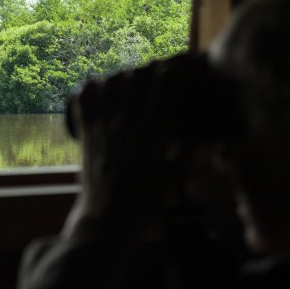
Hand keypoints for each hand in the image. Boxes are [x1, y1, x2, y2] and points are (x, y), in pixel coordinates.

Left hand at [62, 55, 207, 239]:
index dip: (173, 74)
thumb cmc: (146, 204)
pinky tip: (96, 87)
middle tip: (153, 70)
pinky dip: (89, 91)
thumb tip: (206, 139)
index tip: (178, 68)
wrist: (107, 220)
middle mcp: (128, 125)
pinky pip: (83, 103)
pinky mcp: (86, 135)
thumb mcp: (175, 179)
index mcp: (154, 134)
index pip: (166, 91)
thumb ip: (191, 156)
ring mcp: (104, 128)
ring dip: (119, 78)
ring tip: (126, 79)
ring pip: (109, 85)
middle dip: (147, 71)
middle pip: (137, 81)